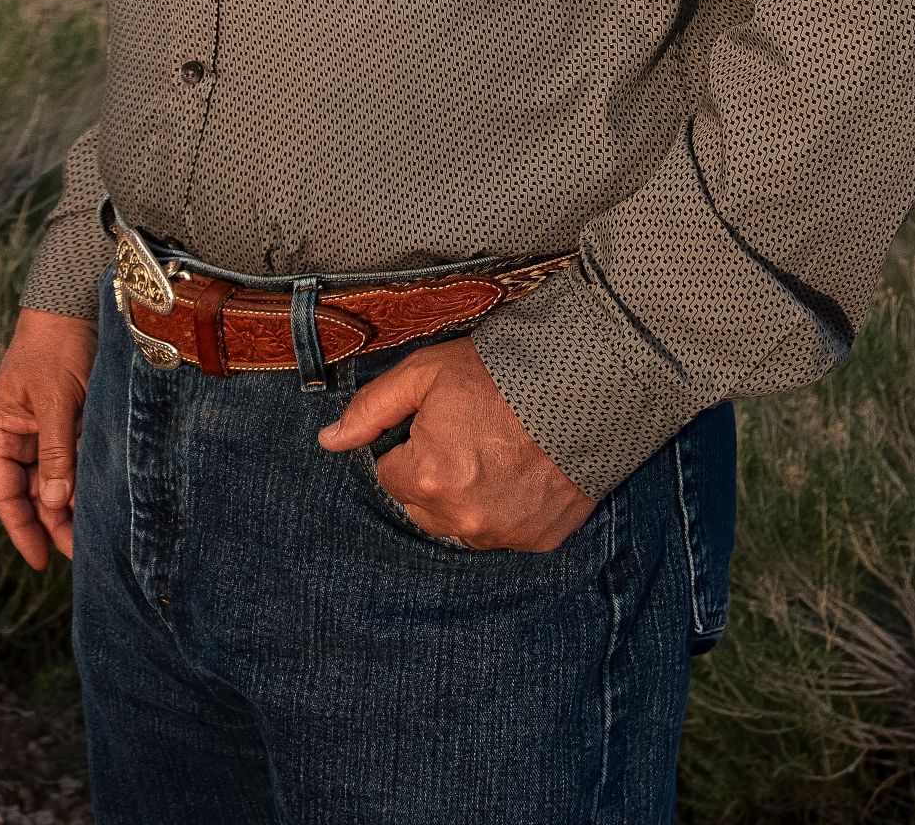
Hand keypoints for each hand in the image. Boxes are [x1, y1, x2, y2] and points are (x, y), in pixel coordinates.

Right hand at [0, 309, 95, 567]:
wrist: (75, 307)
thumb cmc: (55, 348)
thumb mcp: (56, 400)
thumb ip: (55, 452)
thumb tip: (56, 505)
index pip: (4, 493)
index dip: (21, 529)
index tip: (40, 561)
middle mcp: (15, 438)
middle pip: (31, 495)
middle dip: (53, 524)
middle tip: (81, 554)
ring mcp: (42, 434)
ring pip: (54, 484)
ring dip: (71, 507)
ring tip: (95, 537)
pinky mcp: (67, 427)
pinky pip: (73, 465)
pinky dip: (84, 484)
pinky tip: (101, 505)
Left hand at [315, 339, 592, 552]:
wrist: (586, 385)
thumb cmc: (500, 375)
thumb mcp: (425, 375)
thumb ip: (371, 410)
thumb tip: (328, 441)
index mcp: (427, 478)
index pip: (390, 477)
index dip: (411, 448)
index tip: (440, 425)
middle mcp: (462, 517)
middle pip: (423, 508)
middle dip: (435, 478)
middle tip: (469, 439)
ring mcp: (504, 533)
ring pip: (463, 525)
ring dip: (470, 499)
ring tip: (498, 455)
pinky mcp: (540, 540)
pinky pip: (506, 533)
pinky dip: (510, 510)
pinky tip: (524, 474)